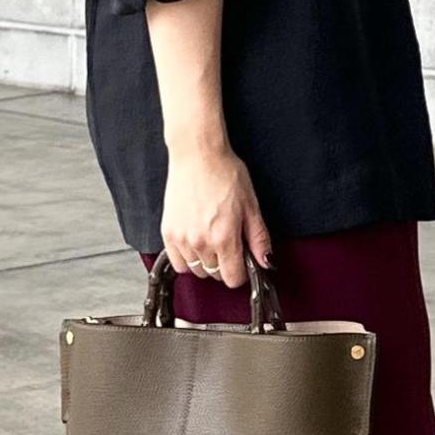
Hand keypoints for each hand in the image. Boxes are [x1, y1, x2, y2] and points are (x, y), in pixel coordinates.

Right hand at [161, 138, 271, 286]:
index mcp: (224, 238)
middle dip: (225, 264)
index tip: (242, 261)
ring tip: (211, 240)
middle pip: (215, 275)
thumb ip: (259, 239)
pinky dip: (187, 259)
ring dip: (206, 262)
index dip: (241, 272)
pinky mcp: (168, 233)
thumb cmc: (224, 173)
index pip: (233, 279)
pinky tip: (195, 243)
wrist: (198, 156)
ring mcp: (182, 239)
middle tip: (228, 243)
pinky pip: (177, 263)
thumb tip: (266, 262)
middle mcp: (201, 242)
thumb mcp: (251, 206)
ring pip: (197, 271)